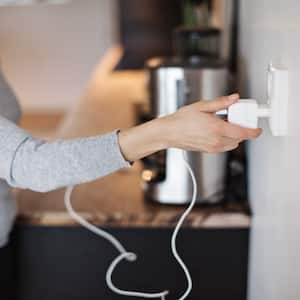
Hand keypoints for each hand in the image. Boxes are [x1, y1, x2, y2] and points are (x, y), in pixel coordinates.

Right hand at [118, 94, 261, 161]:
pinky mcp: (208, 150)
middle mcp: (216, 140)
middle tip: (234, 118)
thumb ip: (221, 103)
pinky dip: (226, 140)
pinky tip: (216, 131)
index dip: (254, 131)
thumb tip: (234, 98)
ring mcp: (212, 147)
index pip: (243, 133)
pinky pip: (224, 146)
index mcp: (216, 129)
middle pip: (239, 138)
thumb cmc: (181, 120)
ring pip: (233, 144)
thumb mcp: (201, 106)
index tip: (257, 129)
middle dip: (241, 129)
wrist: (169, 133)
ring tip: (223, 124)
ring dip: (234, 135)